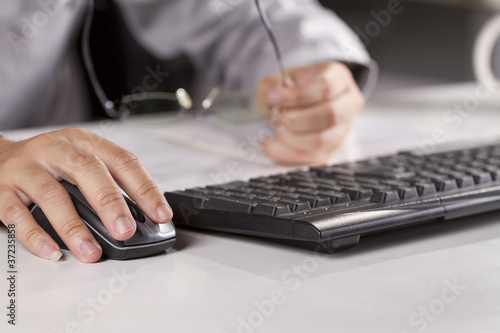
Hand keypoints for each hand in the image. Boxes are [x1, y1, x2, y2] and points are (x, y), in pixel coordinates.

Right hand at [0, 128, 172, 262]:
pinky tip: (52, 251)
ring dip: (74, 227)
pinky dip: (36, 235)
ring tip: (91, 251)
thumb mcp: (81, 161)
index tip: (160, 213)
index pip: (121, 161)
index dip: (144, 187)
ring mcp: (27, 168)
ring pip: (52, 194)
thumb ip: (108, 183)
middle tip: (126, 231)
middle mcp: (56, 149)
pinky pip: (17, 213)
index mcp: (84, 142)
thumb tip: (139, 218)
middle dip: (110, 203)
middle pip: (87, 170)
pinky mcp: (1, 189)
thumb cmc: (49, 163)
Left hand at [255, 61, 364, 164]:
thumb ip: (276, 85)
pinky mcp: (329, 152)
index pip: (326, 87)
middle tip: (275, 114)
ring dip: (289, 136)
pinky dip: (284, 153)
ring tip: (275, 127)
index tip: (273, 98)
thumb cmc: (291, 88)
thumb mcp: (280, 77)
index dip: (297, 96)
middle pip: (329, 115)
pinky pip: (309, 159)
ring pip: (319, 141)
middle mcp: (346, 105)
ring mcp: (341, 131)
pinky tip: (271, 143)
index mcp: (338, 78)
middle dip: (295, 118)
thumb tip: (276, 97)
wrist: (294, 103)